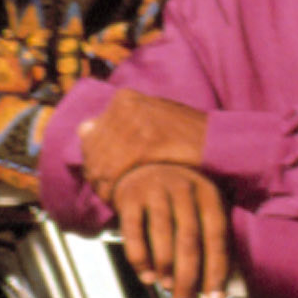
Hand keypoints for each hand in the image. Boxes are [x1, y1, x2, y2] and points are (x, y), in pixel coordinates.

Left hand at [79, 90, 208, 197]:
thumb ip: (117, 123)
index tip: (98, 177)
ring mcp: (135, 123)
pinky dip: (115, 189)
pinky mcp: (144, 143)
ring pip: (102, 162)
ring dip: (103, 185)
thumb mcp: (149, 118)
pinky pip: (116, 171)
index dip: (91, 160)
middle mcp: (125, 106)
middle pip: (94, 149)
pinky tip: (119, 199)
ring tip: (110, 198)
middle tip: (103, 192)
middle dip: (95, 174)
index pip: (90, 134)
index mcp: (124, 98)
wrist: (216, 141)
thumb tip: (82, 129)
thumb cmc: (183, 134)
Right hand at [111, 161, 230, 297]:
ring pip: (162, 233)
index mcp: (208, 194)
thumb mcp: (199, 207)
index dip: (216, 272)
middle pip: (189, 239)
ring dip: (165, 266)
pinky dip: (139, 256)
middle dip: (188, 278)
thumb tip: (210, 290)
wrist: (140, 165)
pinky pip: (133, 231)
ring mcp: (155, 191)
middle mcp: (183, 190)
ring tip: (167, 287)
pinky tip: (146, 274)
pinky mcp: (130, 198)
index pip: (216, 237)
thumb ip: (207, 241)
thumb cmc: (176, 197)